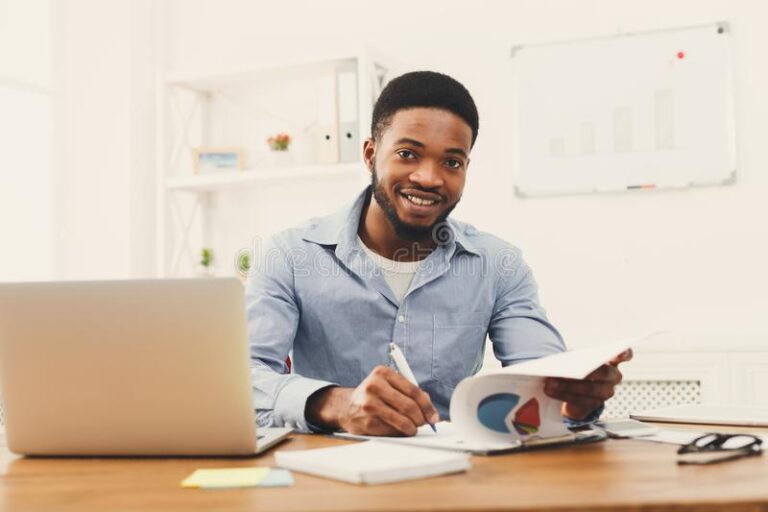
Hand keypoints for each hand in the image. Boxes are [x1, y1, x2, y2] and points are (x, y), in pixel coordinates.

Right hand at [305, 365, 438, 435]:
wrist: (346, 406)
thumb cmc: (373, 395)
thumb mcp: (389, 385)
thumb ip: (409, 392)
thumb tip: (429, 406)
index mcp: (383, 373)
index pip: (413, 390)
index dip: (427, 405)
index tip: (433, 416)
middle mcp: (374, 386)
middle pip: (409, 406)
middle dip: (421, 418)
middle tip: (425, 423)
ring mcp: (369, 404)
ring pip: (402, 420)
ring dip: (412, 428)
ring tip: (413, 428)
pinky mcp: (367, 421)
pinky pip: (392, 430)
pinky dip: (400, 433)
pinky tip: (399, 430)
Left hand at [543, 349, 632, 420]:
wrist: (578, 392)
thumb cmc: (579, 369)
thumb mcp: (579, 360)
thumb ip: (576, 359)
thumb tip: (562, 362)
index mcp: (612, 362)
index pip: (625, 355)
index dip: (624, 353)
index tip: (620, 350)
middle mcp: (613, 377)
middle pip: (604, 374)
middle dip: (586, 372)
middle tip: (569, 370)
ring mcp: (606, 392)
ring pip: (590, 389)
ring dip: (567, 386)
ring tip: (550, 382)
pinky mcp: (594, 405)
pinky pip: (579, 401)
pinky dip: (562, 394)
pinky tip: (550, 390)